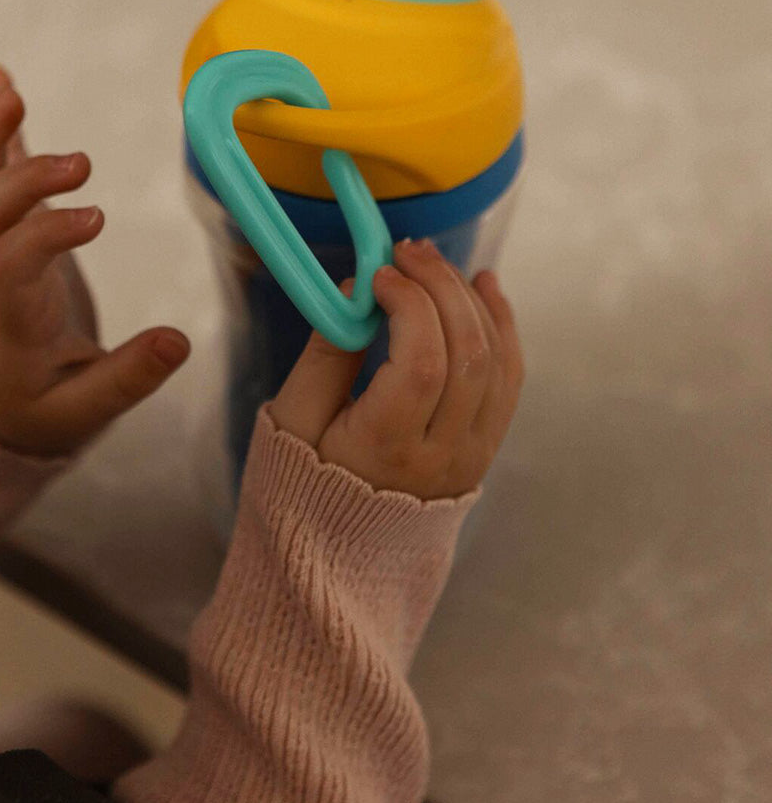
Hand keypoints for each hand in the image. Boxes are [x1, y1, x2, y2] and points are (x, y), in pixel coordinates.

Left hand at [0, 64, 189, 455]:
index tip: (97, 217)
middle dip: (25, 181)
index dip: (45, 234)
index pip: (12, 266)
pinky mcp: (5, 239)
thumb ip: (130, 378)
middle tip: (82, 163)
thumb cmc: (44, 409)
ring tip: (7, 88)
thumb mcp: (87, 411)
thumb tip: (181, 340)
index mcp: (12, 323)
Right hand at [268, 238, 523, 499]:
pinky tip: (484, 288)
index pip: (419, 364)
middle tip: (408, 251)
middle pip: (465, 355)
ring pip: (495, 361)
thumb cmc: (305, 481)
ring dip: (470, 300)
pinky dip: (501, 326)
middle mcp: (441, 456)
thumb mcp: (294, 420)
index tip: (379, 273)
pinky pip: (509, 378)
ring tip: (436, 263)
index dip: (408, 305)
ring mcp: (471, 455)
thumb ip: (324, 355)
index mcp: (385, 451)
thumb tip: (356, 291)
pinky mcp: (484, 449)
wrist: (341, 551)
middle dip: (441, 289)